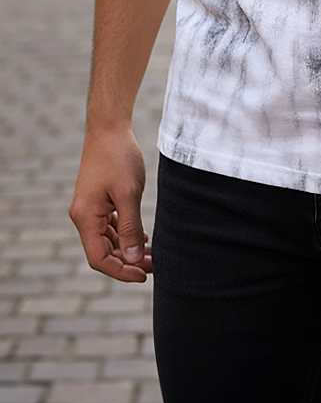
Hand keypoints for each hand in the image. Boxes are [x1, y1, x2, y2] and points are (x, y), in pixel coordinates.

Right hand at [69, 128, 152, 281]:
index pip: (99, 259)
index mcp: (85, 218)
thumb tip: (133, 259)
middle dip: (127, 262)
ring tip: (153, 255)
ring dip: (127, 250)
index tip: (144, 275)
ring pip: (107, 240)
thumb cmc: (119, 157)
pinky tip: (141, 238)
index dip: (121, 271)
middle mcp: (82, 216)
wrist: (109, 128)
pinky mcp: (97, 200)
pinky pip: (108, 226)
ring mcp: (88, 208)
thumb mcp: (128, 194)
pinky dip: (124, 235)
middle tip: (155, 265)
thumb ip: (130, 228)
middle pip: (102, 252)